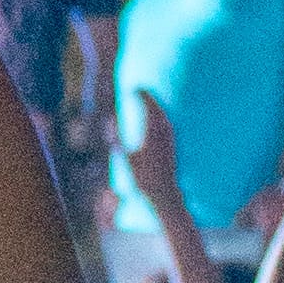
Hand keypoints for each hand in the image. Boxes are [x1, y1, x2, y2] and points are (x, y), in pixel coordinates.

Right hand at [124, 94, 184, 213]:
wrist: (164, 193)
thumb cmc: (142, 178)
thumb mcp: (126, 158)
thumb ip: (118, 139)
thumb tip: (110, 124)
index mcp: (152, 133)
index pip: (148, 107)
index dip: (141, 95)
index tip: (133, 89)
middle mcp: (164, 133)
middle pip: (158, 108)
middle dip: (149, 96)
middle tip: (140, 88)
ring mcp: (170, 139)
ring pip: (164, 116)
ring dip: (156, 106)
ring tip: (148, 99)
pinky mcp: (173, 146)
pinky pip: (167, 124)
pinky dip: (160, 117)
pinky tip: (157, 118)